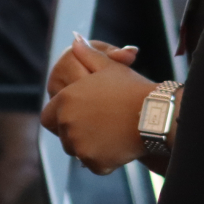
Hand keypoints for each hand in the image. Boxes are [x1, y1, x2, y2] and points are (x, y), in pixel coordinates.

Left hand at [40, 35, 155, 173]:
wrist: (155, 115)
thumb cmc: (131, 89)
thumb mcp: (108, 67)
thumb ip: (87, 54)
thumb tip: (75, 39)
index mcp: (65, 100)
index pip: (48, 116)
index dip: (60, 117)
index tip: (78, 116)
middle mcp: (67, 123)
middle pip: (62, 135)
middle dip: (74, 132)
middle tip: (97, 126)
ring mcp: (79, 144)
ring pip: (76, 151)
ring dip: (87, 146)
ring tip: (109, 135)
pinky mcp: (93, 161)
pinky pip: (92, 164)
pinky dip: (102, 160)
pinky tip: (117, 147)